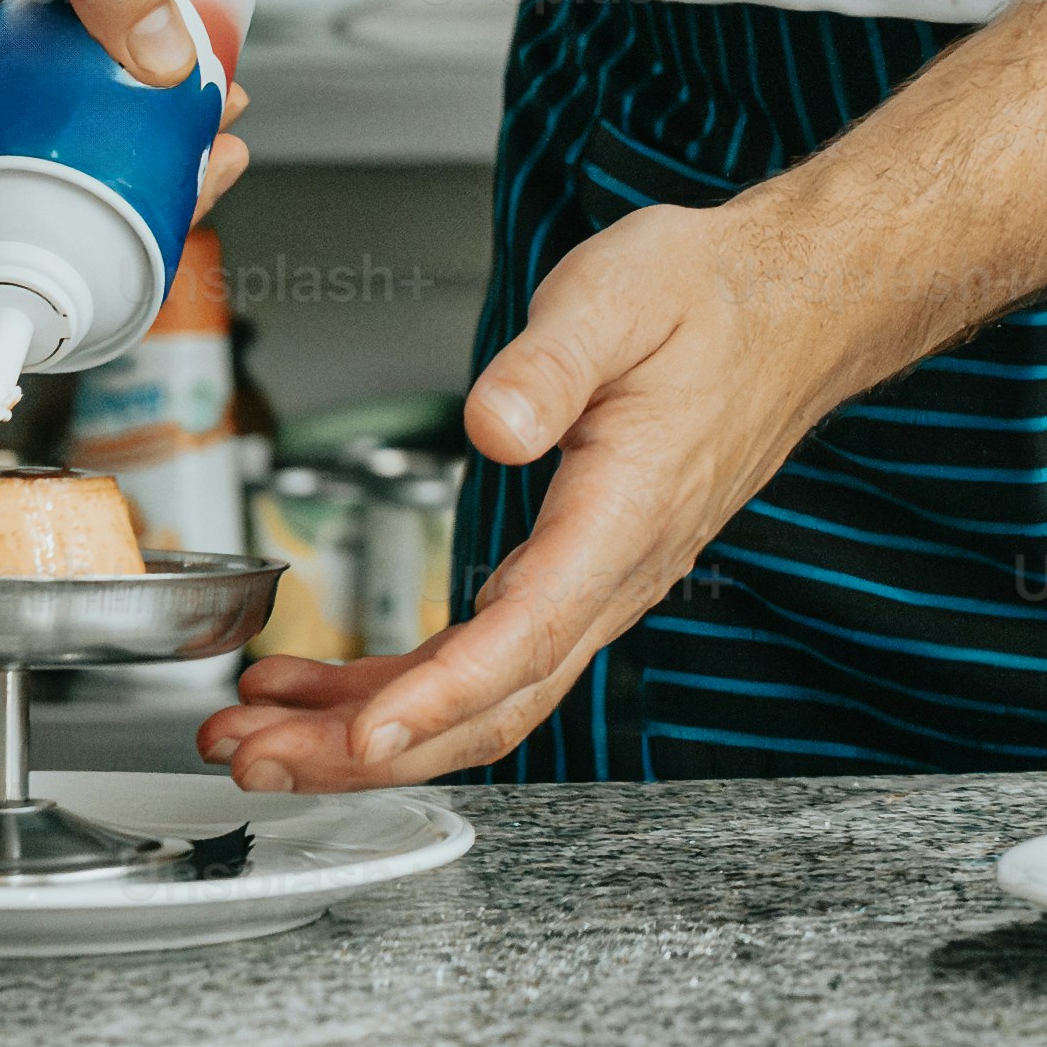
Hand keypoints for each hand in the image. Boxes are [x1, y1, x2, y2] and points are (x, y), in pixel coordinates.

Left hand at [200, 202, 862, 792]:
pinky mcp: (577, 577)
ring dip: (368, 730)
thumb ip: (552, 363)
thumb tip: (492, 423)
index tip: (362, 735)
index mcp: (624, 514)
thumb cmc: (710, 299)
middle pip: (492, 704)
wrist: (791, 309)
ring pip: (483, 699)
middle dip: (369, 748)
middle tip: (256, 752)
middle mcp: (614, 574)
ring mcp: (597, 587)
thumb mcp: (622, 294)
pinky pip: (487, 661)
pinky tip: (329, 688)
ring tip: (260, 735)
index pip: (526, 636)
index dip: (438, 697)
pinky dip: (402, 689)